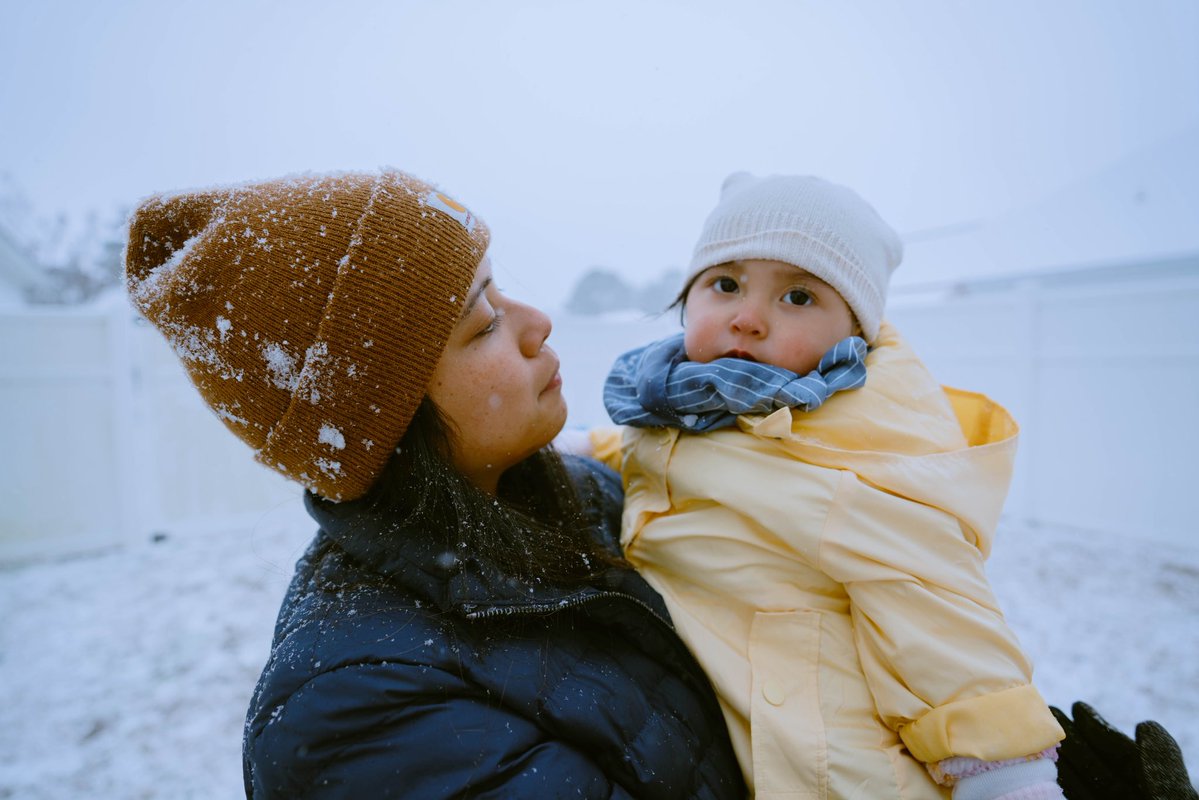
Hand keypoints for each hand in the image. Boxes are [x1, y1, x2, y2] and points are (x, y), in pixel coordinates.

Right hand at [1051, 701, 1196, 799]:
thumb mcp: (1170, 794)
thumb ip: (1161, 763)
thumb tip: (1146, 725)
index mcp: (1156, 790)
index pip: (1123, 753)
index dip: (1100, 729)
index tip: (1077, 706)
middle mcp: (1130, 797)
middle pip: (1097, 764)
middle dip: (1071, 737)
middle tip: (1048, 713)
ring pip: (1080, 780)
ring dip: (1058, 757)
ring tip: (1037, 735)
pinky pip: (1069, 798)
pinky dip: (1054, 783)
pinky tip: (1041, 766)